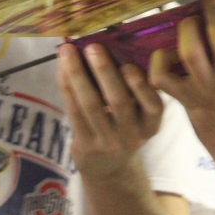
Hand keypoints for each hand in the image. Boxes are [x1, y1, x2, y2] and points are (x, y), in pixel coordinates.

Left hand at [57, 43, 163, 181]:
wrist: (108, 168)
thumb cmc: (125, 127)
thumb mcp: (140, 116)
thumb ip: (134, 89)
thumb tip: (113, 45)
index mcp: (151, 124)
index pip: (153, 105)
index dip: (140, 84)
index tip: (127, 63)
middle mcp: (132, 135)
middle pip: (118, 101)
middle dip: (104, 71)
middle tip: (93, 46)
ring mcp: (107, 142)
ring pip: (91, 104)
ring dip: (78, 74)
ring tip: (68, 51)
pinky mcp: (85, 145)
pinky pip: (73, 111)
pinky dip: (66, 87)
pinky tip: (61, 68)